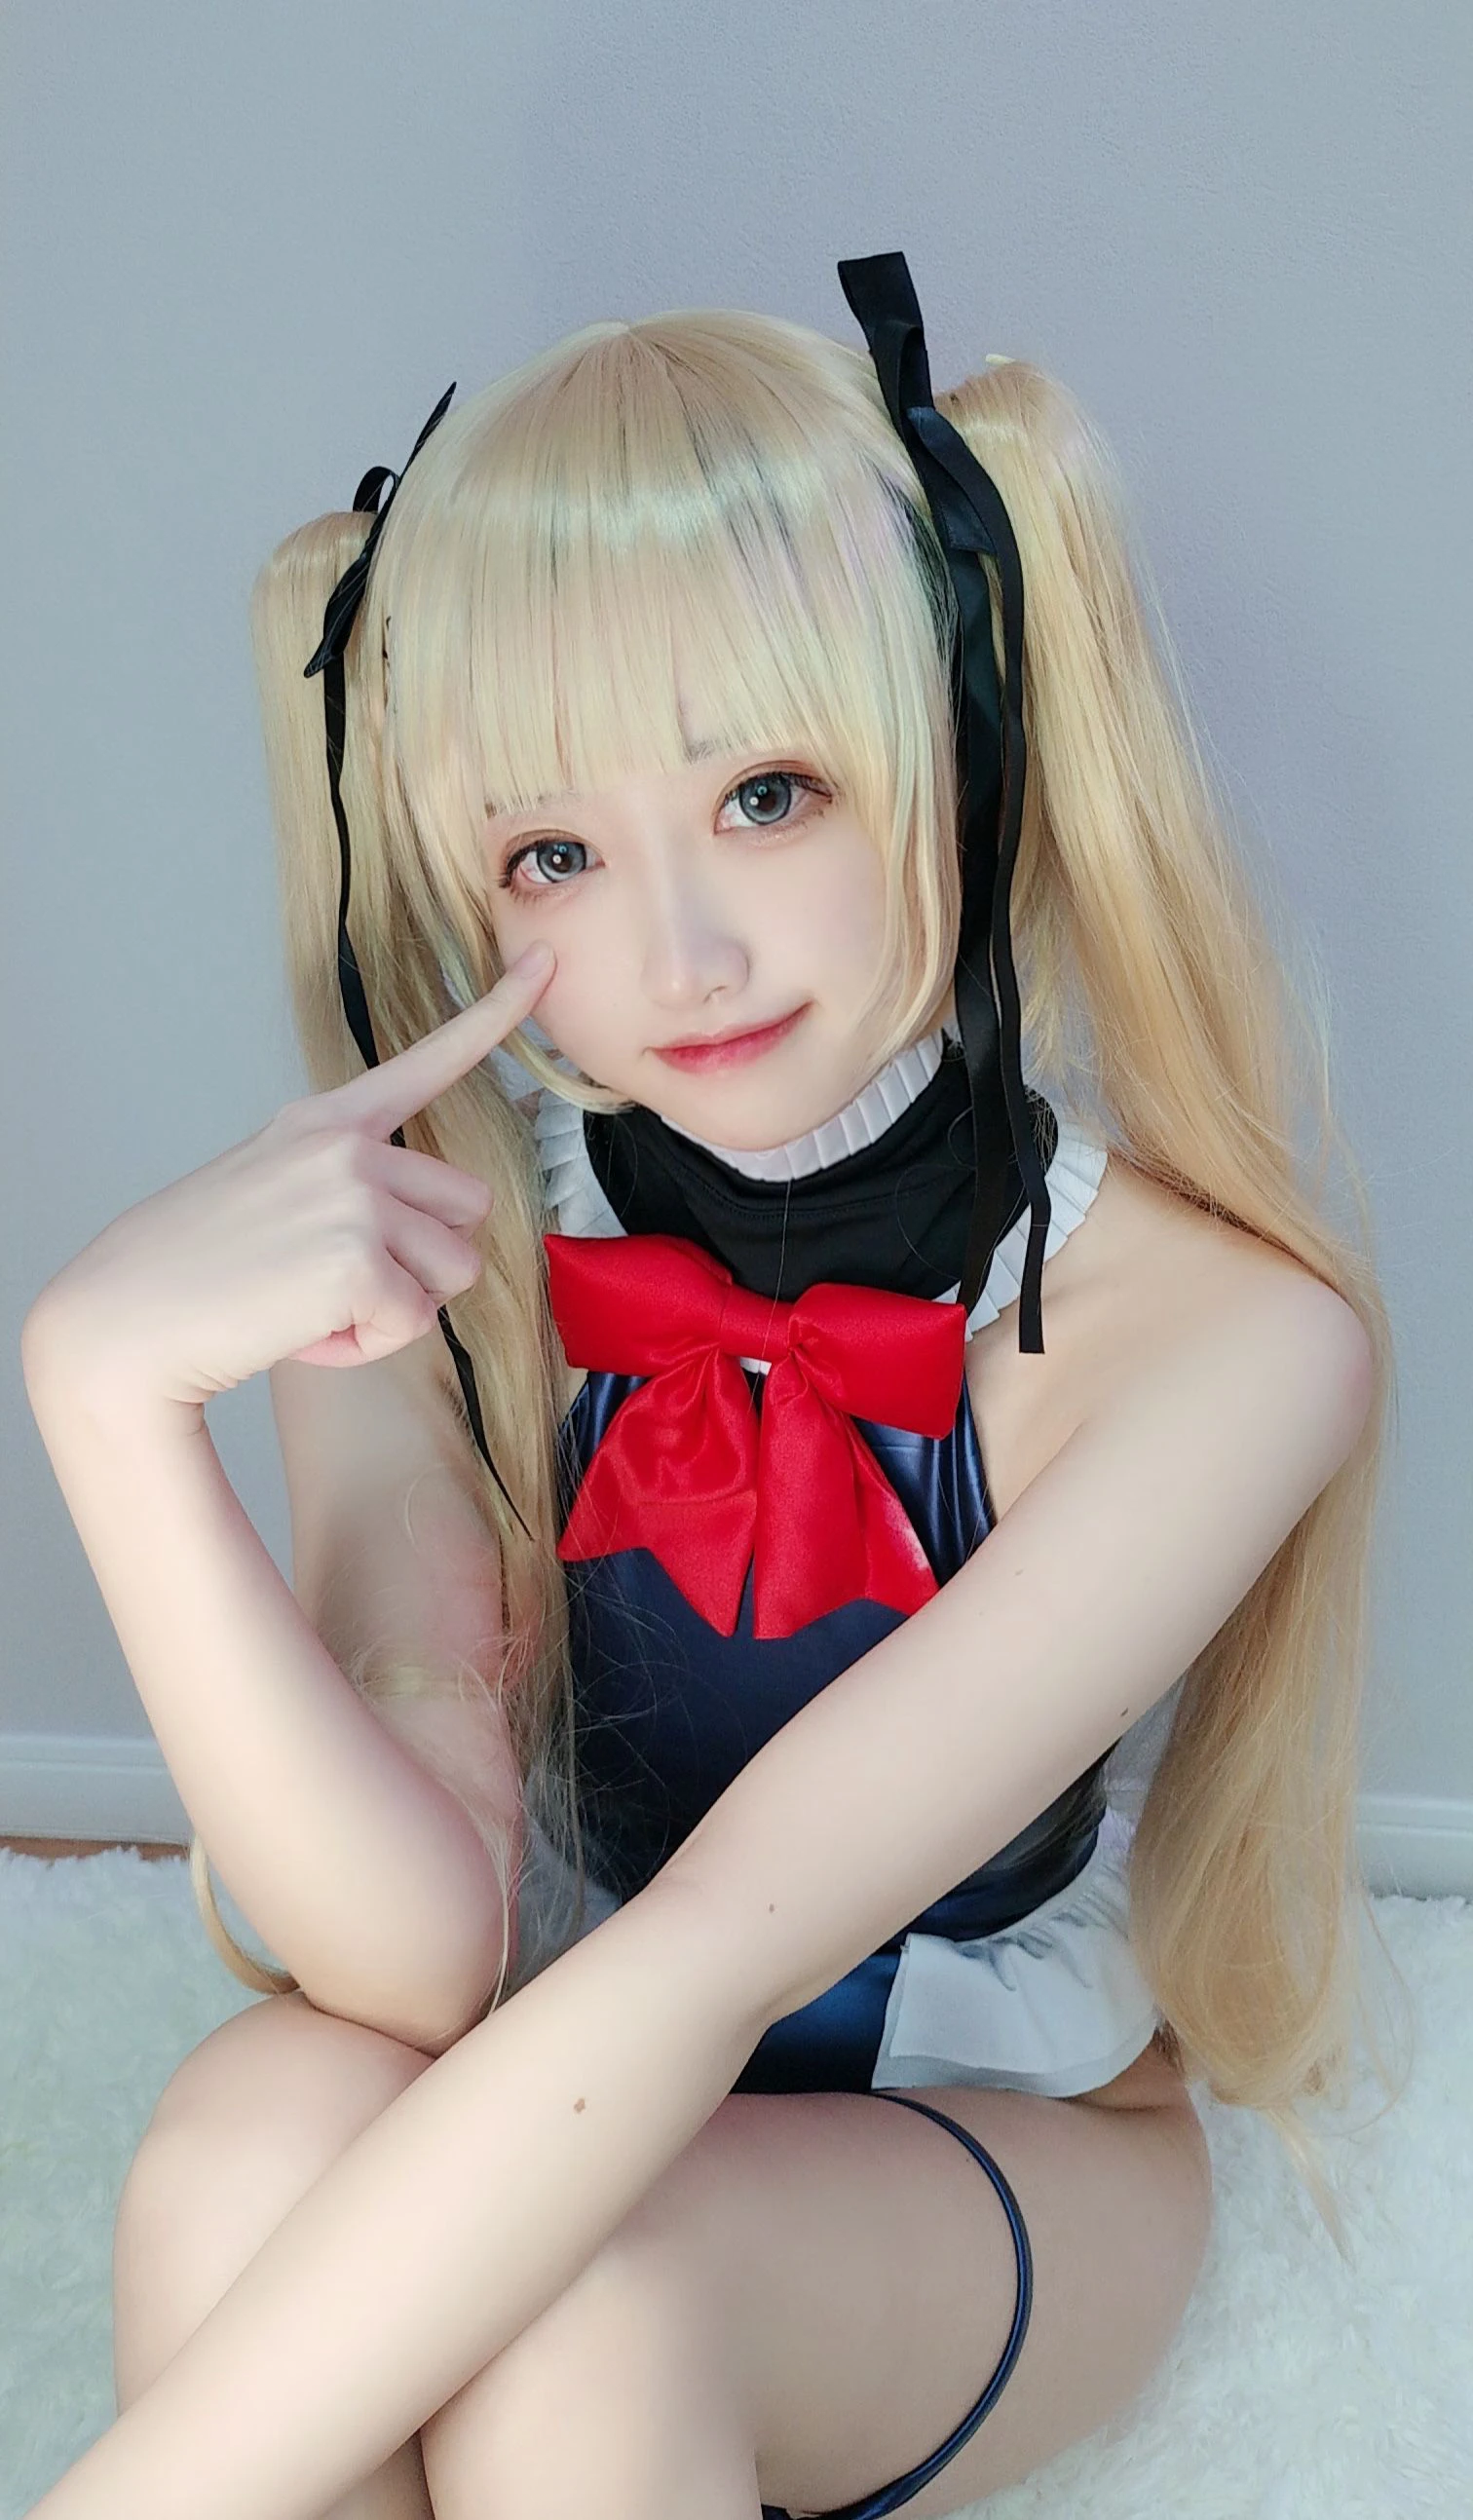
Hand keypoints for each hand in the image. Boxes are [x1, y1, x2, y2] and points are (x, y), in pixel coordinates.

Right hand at [23, 943, 555, 1409]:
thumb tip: (429, 1236)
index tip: (543, 967)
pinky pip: (412, 1324)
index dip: (497, 1013)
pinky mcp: (358, 1257)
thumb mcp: (274, 1194)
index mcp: (325, 1122)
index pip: (428, 1061)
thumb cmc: (195, 1272)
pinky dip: (366, 1345)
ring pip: (452, 1272)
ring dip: (394, 1311)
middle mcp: (347, 1145)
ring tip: (313, 1306)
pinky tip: (302, 1332)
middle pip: (467, 1210)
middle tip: (337, 1283)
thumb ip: (350, 1190)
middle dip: (422, 1263)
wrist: (125, 1320)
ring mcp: (355, 1194)